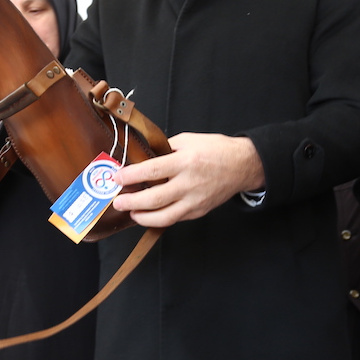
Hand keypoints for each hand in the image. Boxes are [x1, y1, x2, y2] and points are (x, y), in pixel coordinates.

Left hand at [111, 133, 264, 227]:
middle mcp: (189, 184)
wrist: (243, 165)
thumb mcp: (189, 140)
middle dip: (131, 202)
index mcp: (186, 162)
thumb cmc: (215, 149)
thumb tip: (143, 159)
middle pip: (154, 199)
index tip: (116, 177)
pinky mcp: (198, 211)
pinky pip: (175, 218)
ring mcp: (195, 201)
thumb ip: (166, 150)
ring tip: (131, 212)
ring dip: (143, 217)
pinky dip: (159, 218)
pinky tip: (149, 214)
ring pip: (164, 217)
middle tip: (118, 201)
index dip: (131, 176)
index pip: (152, 170)